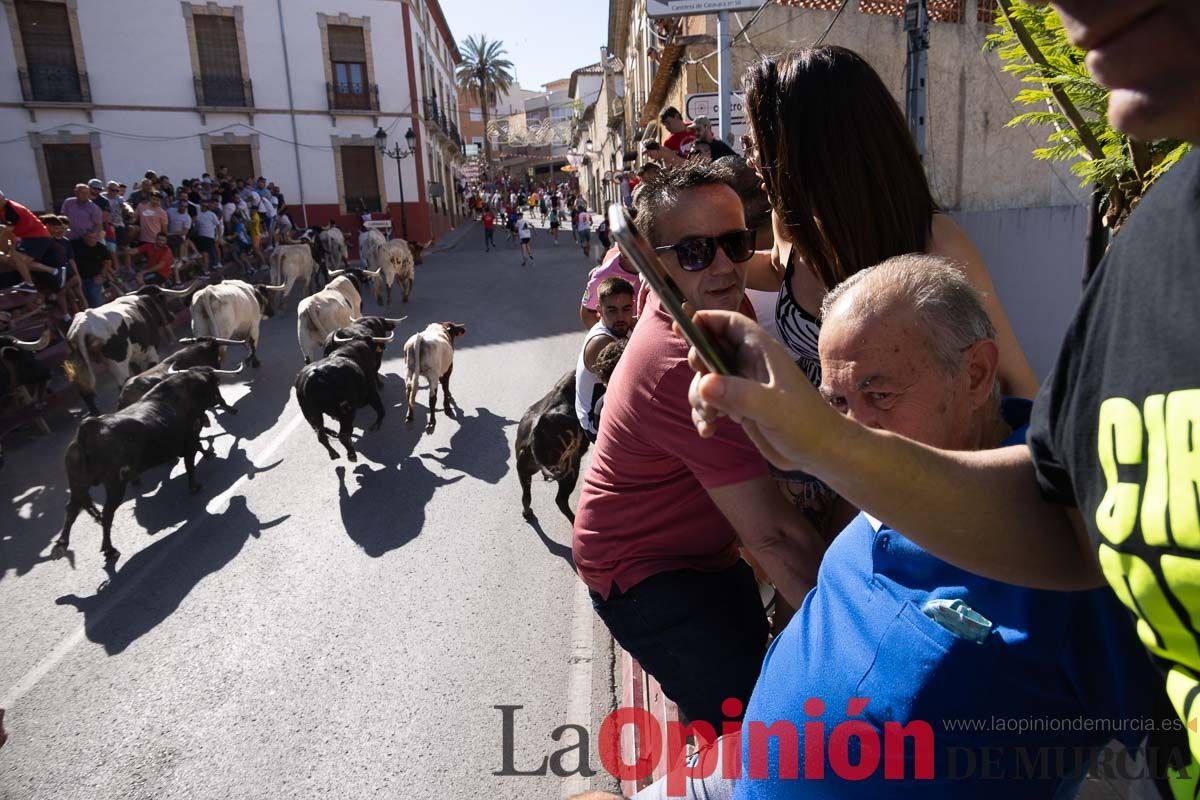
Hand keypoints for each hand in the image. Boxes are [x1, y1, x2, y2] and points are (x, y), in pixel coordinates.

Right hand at [679, 310, 838, 471]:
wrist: (820, 453)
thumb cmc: (807, 425)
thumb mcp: (775, 409)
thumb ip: (741, 394)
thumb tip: (704, 382)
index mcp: (761, 352)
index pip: (730, 323)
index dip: (706, 319)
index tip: (683, 326)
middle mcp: (749, 364)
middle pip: (709, 350)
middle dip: (698, 367)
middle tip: (704, 388)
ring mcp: (743, 386)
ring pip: (705, 380)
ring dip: (699, 398)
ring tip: (711, 419)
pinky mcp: (739, 406)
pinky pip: (710, 403)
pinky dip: (704, 415)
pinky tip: (709, 431)